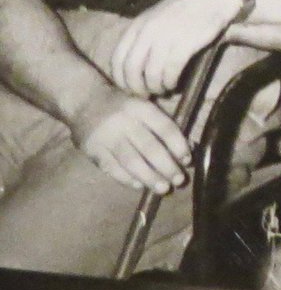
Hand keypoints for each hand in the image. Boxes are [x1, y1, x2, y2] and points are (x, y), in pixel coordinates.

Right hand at [68, 84, 191, 193]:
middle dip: (166, 166)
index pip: (164, 128)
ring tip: (163, 188)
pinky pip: (113, 168)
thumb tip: (188, 146)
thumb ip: (163, 124)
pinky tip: (140, 185)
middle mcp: (125, 122)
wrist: (84, 101)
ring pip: (131, 161)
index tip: (188, 160)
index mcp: (141, 108)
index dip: (178, 145)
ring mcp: (108, 137)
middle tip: (179, 180)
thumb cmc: (122, 105)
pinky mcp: (94, 151)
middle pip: (150, 147)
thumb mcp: (143, 105)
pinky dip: (127, 179)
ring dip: (149, 177)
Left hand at [111, 0, 240, 97]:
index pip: (116, 59)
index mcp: (138, 24)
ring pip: (150, 75)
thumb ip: (144, 34)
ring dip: (156, 88)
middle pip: (131, 71)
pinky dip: (170, 82)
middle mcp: (148, 31)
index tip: (131, 87)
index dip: (121, 79)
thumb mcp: (158, 15)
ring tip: (163, 89)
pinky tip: (174, 84)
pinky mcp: (184, 44)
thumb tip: (134, 64)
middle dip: (137, 88)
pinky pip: (170, 72)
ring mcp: (165, 37)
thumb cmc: (189, 6)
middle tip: (147, 94)